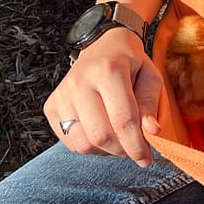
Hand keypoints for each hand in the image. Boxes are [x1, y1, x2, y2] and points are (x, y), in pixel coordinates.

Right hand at [44, 28, 161, 167]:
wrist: (102, 45)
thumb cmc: (130, 63)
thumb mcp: (150, 77)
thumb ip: (150, 105)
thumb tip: (152, 132)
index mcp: (109, 70)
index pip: (123, 120)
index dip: (136, 145)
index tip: (146, 159)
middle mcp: (80, 81)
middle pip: (100, 135)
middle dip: (121, 150)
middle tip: (133, 149)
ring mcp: (62, 93)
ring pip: (82, 143)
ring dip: (104, 151)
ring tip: (118, 141)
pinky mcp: (51, 105)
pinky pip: (68, 141)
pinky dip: (87, 146)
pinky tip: (100, 134)